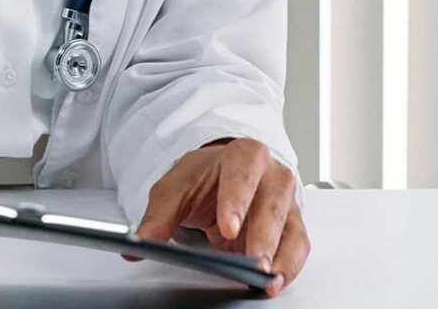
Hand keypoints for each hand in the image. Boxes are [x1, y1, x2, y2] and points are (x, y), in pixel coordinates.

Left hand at [128, 137, 310, 295]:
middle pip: (274, 203)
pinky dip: (289, 266)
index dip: (237, 200)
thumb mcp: (175, 189)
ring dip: (282, 256)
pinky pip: (297, 247)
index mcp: (244, 155)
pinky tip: (274, 282)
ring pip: (291, 227)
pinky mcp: (291, 226)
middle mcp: (272, 175)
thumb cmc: (203, 179)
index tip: (228, 228)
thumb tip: (141, 242)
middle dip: (264, 235)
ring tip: (267, 280)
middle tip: (253, 262)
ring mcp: (286, 201)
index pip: (244, 173)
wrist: (218, 178)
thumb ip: (158, 216)